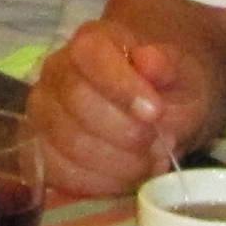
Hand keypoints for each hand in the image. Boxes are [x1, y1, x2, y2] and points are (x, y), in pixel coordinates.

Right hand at [32, 21, 218, 200]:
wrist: (157, 115)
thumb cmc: (168, 90)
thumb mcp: (184, 75)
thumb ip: (169, 66)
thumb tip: (148, 60)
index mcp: (91, 42)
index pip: (90, 55)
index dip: (120, 85)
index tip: (155, 112)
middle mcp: (56, 71)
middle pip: (77, 101)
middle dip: (126, 131)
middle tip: (161, 144)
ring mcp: (44, 113)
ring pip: (70, 142)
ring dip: (118, 162)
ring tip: (149, 161)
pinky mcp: (41, 151)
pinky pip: (62, 173)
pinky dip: (101, 182)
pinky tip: (127, 176)